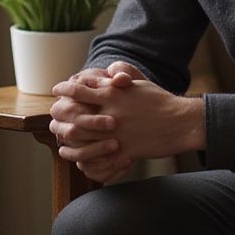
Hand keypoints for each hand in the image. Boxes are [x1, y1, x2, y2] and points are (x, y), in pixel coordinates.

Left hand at [51, 72, 204, 182]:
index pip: (80, 89)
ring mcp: (116, 133)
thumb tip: (103, 75)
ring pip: (82, 137)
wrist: (181, 122)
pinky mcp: (125, 151)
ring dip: (68, 138)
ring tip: (61, 137)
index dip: (65, 90)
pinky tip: (81, 159)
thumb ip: (117, 78)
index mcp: (113, 94)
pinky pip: (100, 158)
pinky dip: (88, 158)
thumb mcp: (137, 83)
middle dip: (61, 114)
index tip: (57, 91)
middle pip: (75, 113)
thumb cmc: (160, 100)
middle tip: (53, 113)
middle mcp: (111, 112)